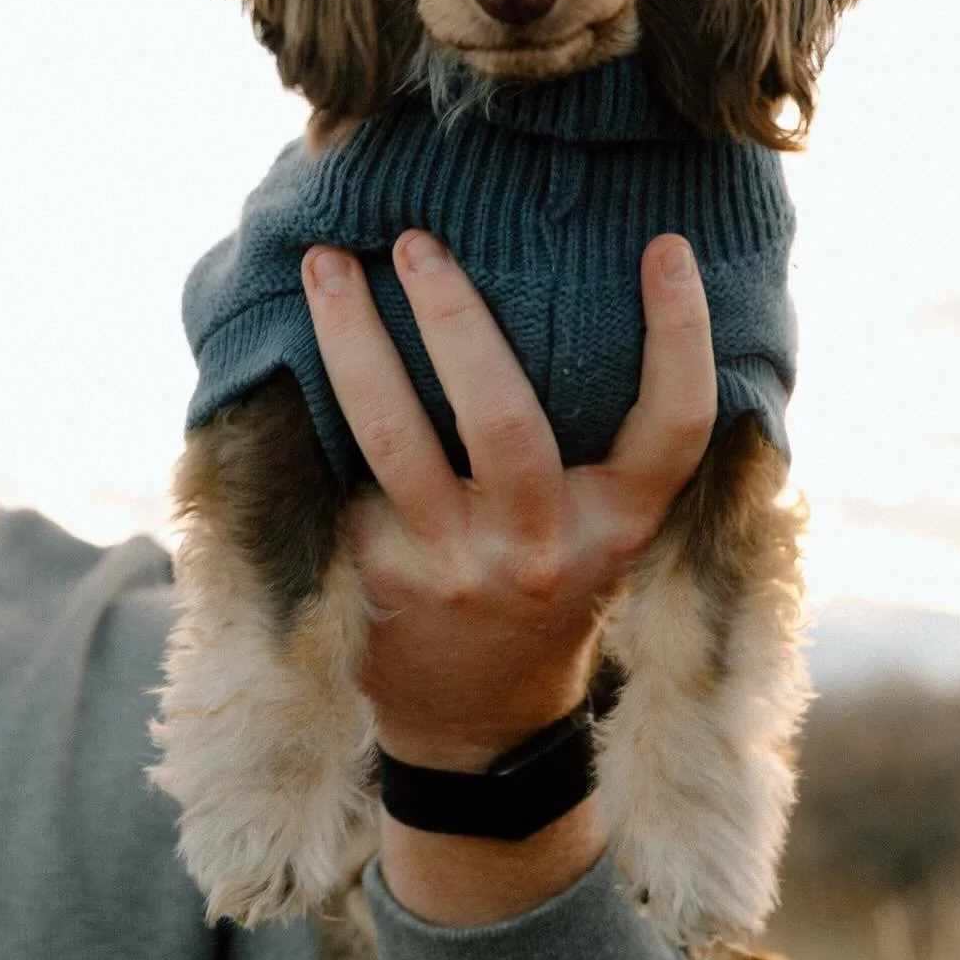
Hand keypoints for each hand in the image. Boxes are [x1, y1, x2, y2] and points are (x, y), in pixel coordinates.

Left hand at [302, 230, 715, 921]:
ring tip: (325, 266)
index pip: (673, 427)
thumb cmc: (549, 584)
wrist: (477, 720)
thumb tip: (590, 288)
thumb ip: (605, 444)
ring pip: (393, 436)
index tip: (665, 245)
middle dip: (455, 318)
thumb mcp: (602, 528)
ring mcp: (450, 567)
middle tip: (416, 239)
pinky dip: (308, 400)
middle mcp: (539, 551)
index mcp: (617, 526)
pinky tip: (279, 341)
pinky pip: (337, 468)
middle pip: (503, 418)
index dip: (680, 335)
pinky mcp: (373, 576)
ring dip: (353, 341)